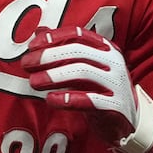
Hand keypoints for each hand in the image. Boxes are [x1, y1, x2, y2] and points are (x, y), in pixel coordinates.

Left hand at [22, 26, 143, 146]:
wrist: (126, 121)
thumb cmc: (101, 90)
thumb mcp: (84, 66)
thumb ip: (63, 49)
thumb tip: (38, 31)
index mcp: (106, 48)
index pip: (78, 34)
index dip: (53, 38)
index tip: (32, 46)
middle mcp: (114, 62)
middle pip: (78, 52)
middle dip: (48, 56)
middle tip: (26, 64)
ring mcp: (117, 83)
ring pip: (82, 72)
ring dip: (54, 76)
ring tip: (33, 82)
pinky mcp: (115, 106)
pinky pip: (90, 100)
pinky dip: (67, 99)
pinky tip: (50, 100)